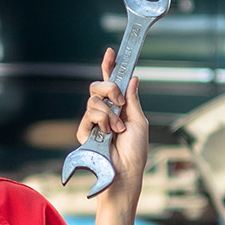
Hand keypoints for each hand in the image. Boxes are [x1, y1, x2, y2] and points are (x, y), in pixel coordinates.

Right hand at [77, 47, 149, 208]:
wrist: (126, 172)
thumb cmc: (135, 152)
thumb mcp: (139, 121)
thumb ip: (133, 100)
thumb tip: (133, 78)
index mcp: (120, 108)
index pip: (113, 83)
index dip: (110, 67)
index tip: (111, 52)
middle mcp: (105, 112)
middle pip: (97, 86)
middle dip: (109, 87)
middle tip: (119, 101)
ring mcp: (94, 122)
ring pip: (93, 100)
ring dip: (109, 113)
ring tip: (117, 129)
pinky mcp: (85, 132)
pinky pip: (89, 114)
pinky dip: (102, 121)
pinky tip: (108, 133)